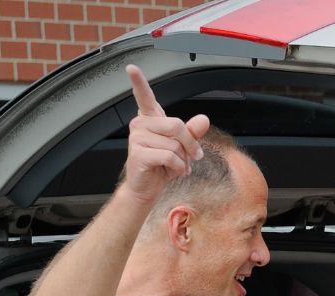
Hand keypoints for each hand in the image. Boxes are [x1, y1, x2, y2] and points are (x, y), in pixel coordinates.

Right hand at [122, 65, 209, 203]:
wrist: (148, 189)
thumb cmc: (162, 166)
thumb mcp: (182, 148)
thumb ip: (192, 132)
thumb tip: (203, 120)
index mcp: (150, 119)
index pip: (144, 97)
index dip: (138, 82)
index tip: (131, 68)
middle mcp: (141, 125)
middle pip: (176, 125)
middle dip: (191, 144)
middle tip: (195, 157)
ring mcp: (137, 138)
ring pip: (174, 144)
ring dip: (184, 160)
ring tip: (178, 166)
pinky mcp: (138, 153)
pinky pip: (168, 156)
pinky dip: (178, 166)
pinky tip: (174, 171)